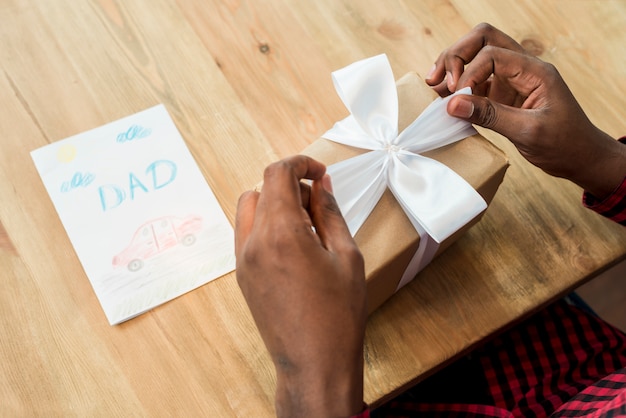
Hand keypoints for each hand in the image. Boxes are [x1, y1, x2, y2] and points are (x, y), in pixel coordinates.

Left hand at [235, 156, 365, 416]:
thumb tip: (321, 184)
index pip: (277, 174)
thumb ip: (330, 213)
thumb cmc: (338, 314)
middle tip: (317, 200)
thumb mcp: (346, 256)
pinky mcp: (242, 276)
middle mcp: (253, 242)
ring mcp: (243, 260)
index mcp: (281, 232)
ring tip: (305, 223)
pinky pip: (246, 233)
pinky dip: (264, 224)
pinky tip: (292, 244)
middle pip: (261, 188)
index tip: (320, 171)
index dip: (300, 163)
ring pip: (248, 209)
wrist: (314, 363)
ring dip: (273, 202)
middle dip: (290, 183)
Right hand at [426, 23, 625, 197]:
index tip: (457, 97)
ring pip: (476, 56)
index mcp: (534, 71)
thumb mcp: (528, 131)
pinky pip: (476, 81)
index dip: (468, 72)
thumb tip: (452, 104)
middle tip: (436, 79)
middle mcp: (522, 68)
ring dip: (453, 67)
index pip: (491, 53)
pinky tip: (445, 99)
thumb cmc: (564, 144)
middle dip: (456, 55)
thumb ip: (490, 115)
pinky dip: (458, 87)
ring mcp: (511, 80)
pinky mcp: (503, 95)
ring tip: (434, 86)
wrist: (580, 157)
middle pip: (483, 40)